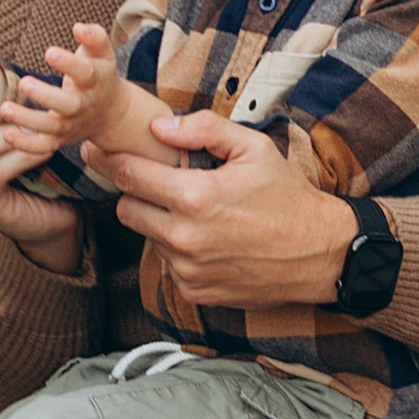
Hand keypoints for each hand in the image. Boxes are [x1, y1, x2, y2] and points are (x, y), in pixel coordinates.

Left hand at [0, 22, 127, 156]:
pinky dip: (26, 145)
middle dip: (46, 96)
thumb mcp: (103, 53)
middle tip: (25, 83)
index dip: (68, 64)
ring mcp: (72, 124)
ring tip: (5, 108)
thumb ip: (94, 37)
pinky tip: (6, 135)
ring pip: (52, 127)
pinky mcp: (60, 139)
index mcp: (95, 80)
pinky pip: (43, 146)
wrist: (111, 112)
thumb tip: (78, 27)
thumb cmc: (99, 73)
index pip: (84, 72)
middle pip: (68, 105)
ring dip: (28, 120)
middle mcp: (84, 105)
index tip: (49, 52)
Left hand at [103, 113, 358, 309]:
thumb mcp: (253, 149)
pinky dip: (177, 250)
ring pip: (147, 237)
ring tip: (194, 211)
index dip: (110, 160)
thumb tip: (160, 126)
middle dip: (134, 192)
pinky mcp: (195, 292)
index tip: (98, 151)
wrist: (320, 254)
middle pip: (125, 209)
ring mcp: (188, 269)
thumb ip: (204, 129)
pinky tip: (206, 239)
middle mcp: (185, 238)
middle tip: (155, 182)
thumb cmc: (289, 197)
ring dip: (158, 222)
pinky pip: (167, 265)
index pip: (128, 175)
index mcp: (195, 197)